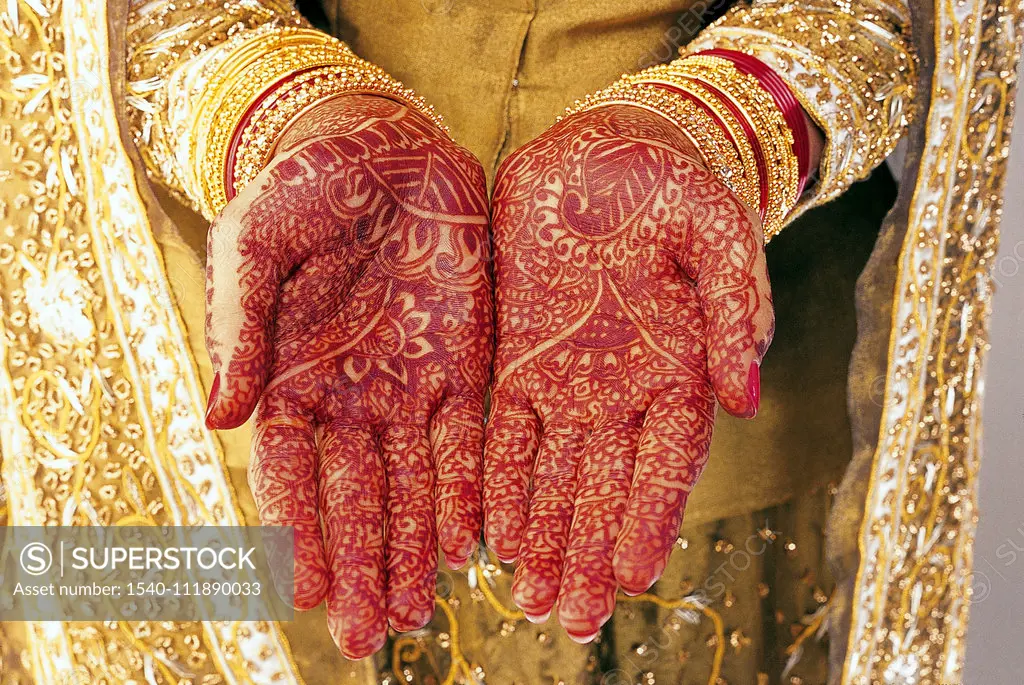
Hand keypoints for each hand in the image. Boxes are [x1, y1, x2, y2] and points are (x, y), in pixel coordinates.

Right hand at [203, 95, 491, 657]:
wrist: (385, 147)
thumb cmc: (305, 187)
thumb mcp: (256, 246)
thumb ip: (240, 329)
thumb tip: (216, 419)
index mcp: (291, 378)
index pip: (291, 475)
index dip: (301, 534)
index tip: (310, 593)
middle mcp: (352, 397)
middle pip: (356, 497)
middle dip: (364, 563)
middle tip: (373, 633)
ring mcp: (411, 385)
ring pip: (414, 483)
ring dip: (417, 546)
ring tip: (422, 607)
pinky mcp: (467, 364)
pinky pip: (470, 439)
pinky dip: (470, 490)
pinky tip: (474, 541)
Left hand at [483, 105, 772, 640]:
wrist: (607, 148)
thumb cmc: (673, 184)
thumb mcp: (719, 234)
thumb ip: (736, 312)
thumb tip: (747, 397)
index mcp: (679, 368)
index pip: (668, 461)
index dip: (651, 517)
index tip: (633, 574)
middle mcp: (622, 388)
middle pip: (605, 486)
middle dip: (588, 552)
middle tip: (572, 619)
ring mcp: (567, 376)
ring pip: (553, 473)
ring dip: (542, 534)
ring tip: (530, 596)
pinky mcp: (515, 356)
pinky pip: (502, 428)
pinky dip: (498, 480)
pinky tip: (491, 531)